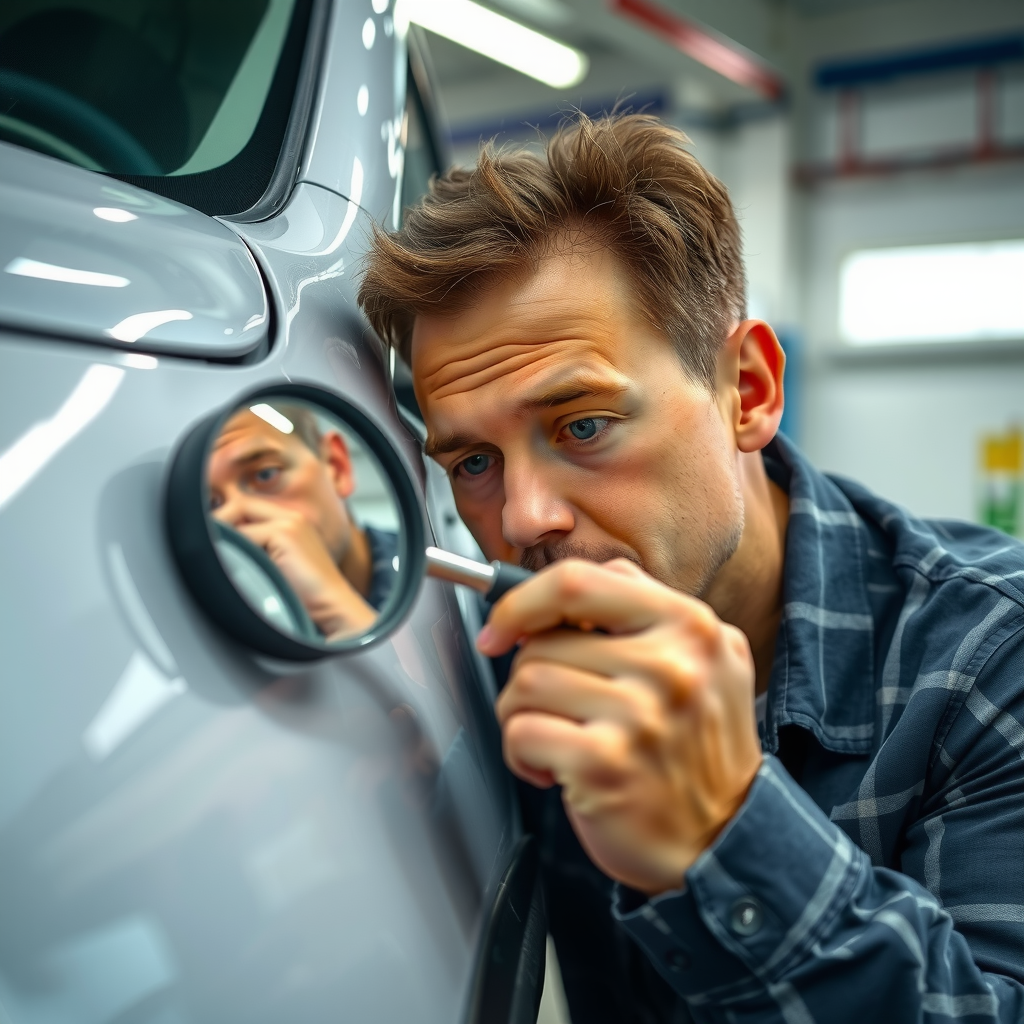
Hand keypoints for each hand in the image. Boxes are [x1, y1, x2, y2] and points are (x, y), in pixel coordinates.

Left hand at [213, 497, 376, 639]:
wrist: (333, 608)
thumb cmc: (307, 598)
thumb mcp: (278, 567)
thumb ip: (257, 550)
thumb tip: (220, 547)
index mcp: (293, 522)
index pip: (247, 507)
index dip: (225, 521)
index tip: (207, 540)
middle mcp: (292, 516)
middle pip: (240, 505)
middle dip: (218, 524)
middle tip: (202, 547)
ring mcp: (290, 522)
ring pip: (238, 517)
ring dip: (224, 538)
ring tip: (213, 559)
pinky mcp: (286, 533)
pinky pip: (243, 535)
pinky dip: (234, 551)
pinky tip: (233, 567)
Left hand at [479, 558, 761, 895]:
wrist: (726, 842)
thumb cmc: (697, 753)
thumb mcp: (702, 662)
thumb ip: (640, 612)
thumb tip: (559, 596)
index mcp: (689, 626)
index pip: (580, 580)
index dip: (523, 601)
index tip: (504, 627)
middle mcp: (670, 665)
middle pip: (543, 640)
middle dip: (529, 676)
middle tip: (554, 707)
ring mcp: (639, 714)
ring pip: (526, 682)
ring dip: (521, 715)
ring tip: (557, 736)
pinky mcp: (605, 763)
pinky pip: (521, 732)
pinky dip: (521, 754)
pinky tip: (553, 768)